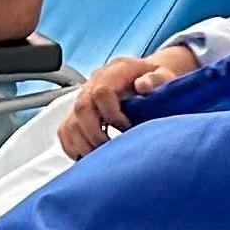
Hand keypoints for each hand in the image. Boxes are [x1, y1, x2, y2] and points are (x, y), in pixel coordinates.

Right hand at [55, 42, 201, 157]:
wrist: (147, 76)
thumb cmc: (157, 79)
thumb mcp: (164, 74)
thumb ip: (157, 79)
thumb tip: (143, 85)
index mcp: (115, 71)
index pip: (101, 92)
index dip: (112, 114)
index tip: (127, 129)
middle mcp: (94, 82)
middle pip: (81, 108)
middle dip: (95, 134)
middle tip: (111, 150)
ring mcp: (84, 97)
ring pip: (70, 122)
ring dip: (83, 144)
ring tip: (101, 157)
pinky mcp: (78, 112)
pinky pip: (65, 131)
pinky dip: (73, 147)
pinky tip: (89, 156)